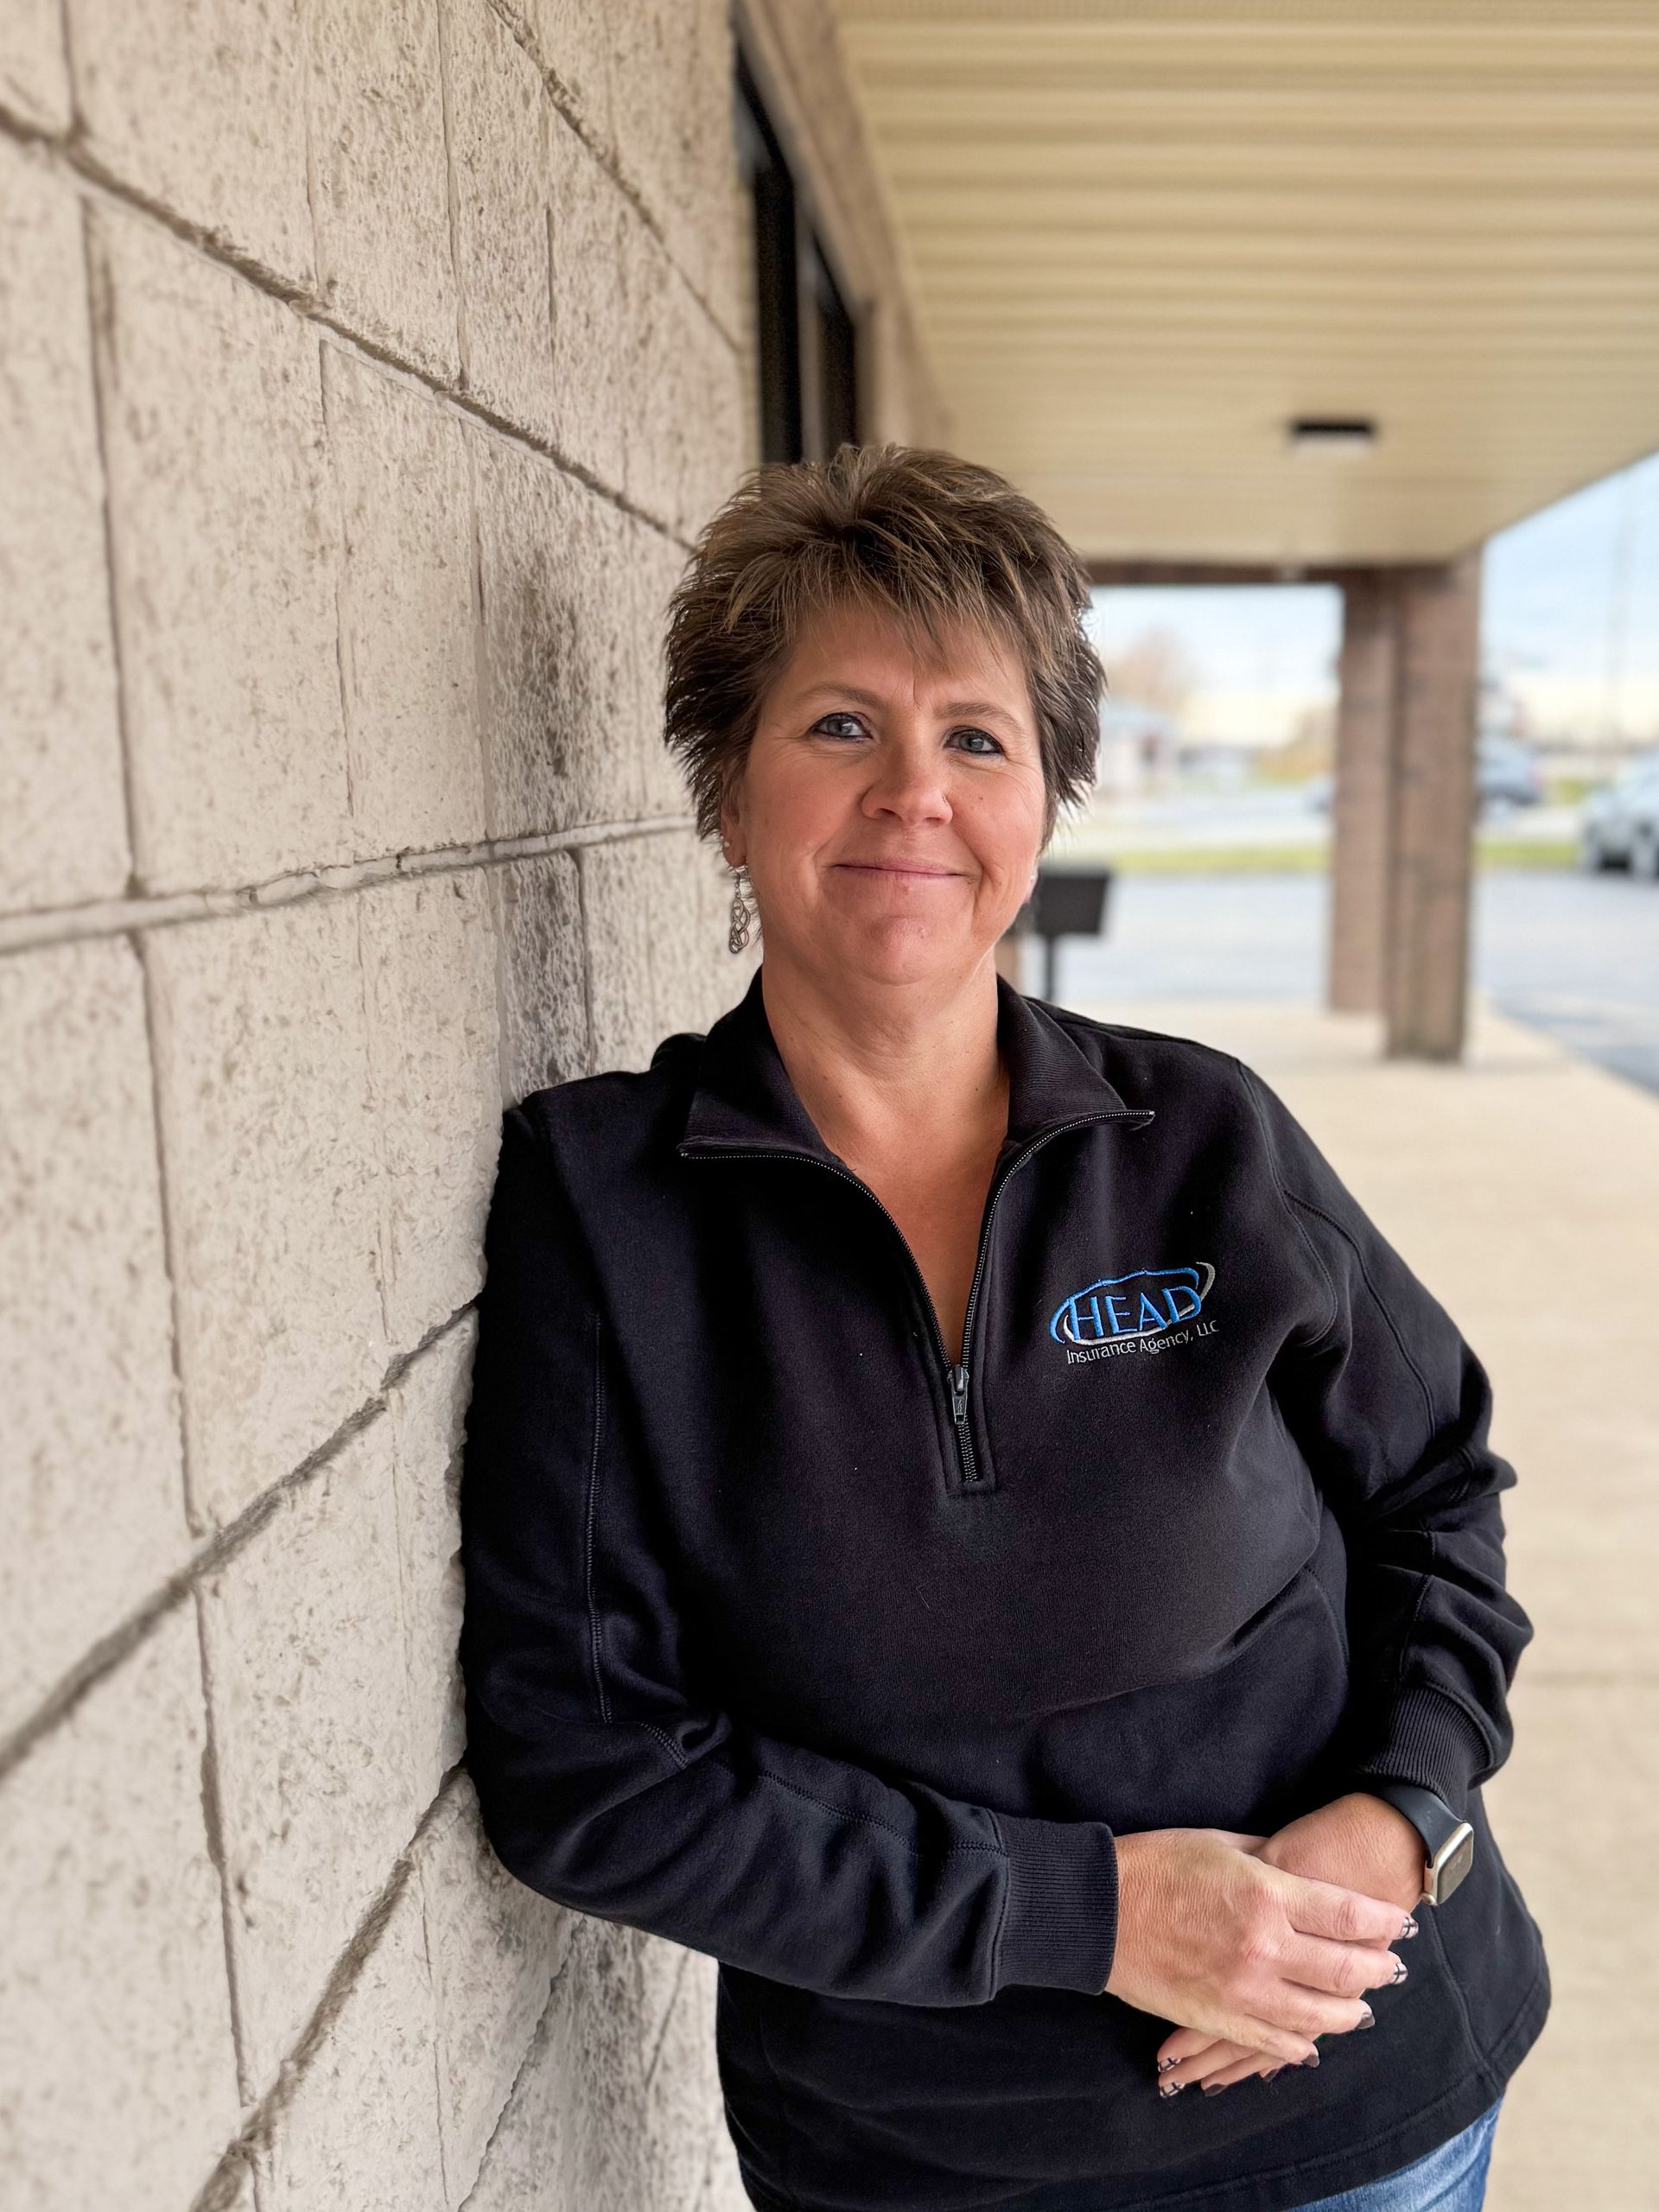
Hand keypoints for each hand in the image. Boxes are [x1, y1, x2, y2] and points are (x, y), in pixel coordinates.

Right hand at [1151, 1795, 1423, 2096]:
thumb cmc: (1157, 1863)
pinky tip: (1314, 2042)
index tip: (1399, 1924)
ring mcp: (1244, 1988)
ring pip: (1320, 2014)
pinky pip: (1275, 2041)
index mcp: (1268, 1894)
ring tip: (1364, 2008)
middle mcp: (1265, 1945)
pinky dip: (1301, 2044)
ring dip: (1351, 2013)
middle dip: (1378, 1968)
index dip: (1381, 1922)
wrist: (1100, 1909)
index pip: (1348, 1915)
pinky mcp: (1219, 2017)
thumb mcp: (1221, 1845)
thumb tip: (1300, 1871)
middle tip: (1393, 1967)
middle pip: (1346, 1968)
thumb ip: (1269, 1862)